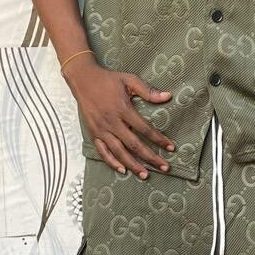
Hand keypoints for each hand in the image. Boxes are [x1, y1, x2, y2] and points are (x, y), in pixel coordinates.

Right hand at [64, 56, 174, 177]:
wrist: (83, 80)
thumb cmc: (108, 80)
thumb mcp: (129, 80)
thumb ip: (148, 91)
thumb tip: (168, 96)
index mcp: (123, 109)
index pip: (144, 129)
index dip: (158, 139)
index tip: (170, 147)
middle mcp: (112, 122)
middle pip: (134, 145)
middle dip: (150, 158)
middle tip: (164, 167)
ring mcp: (101, 130)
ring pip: (119, 152)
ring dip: (133, 165)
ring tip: (145, 174)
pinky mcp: (93, 133)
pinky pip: (103, 151)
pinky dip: (112, 162)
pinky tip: (122, 170)